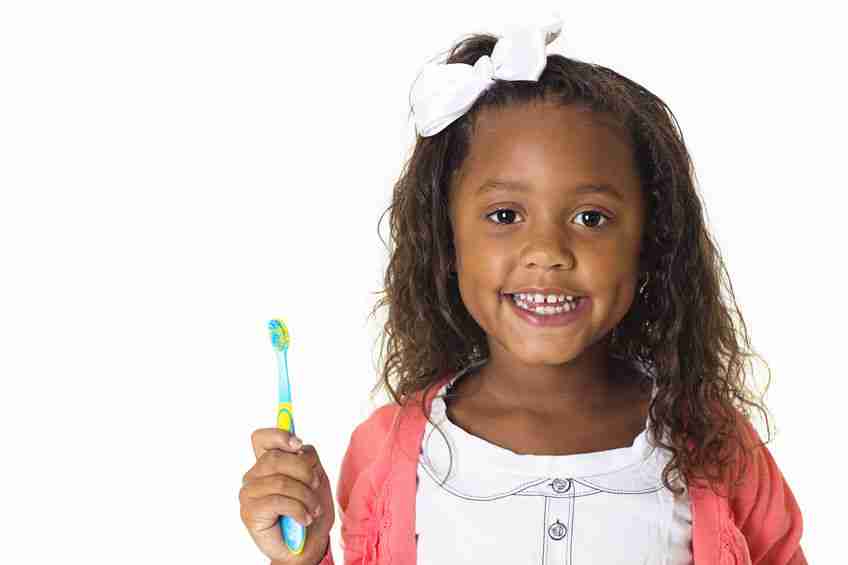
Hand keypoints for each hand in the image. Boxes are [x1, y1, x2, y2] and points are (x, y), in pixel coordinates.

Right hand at [240, 428, 333, 562]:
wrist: (307, 545)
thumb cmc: (310, 510)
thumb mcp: (315, 478)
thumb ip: (305, 458)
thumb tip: (298, 448)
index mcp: (267, 464)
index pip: (261, 438)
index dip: (279, 435)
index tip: (298, 445)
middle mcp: (254, 476)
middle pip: (276, 458)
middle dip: (304, 471)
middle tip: (315, 485)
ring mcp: (249, 493)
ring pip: (281, 481)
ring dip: (306, 496)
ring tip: (313, 509)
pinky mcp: (250, 512)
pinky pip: (279, 501)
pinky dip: (299, 510)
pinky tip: (305, 518)